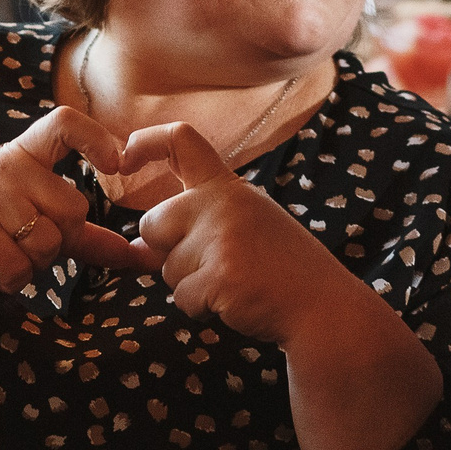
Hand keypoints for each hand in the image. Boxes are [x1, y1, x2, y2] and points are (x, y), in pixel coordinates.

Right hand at [0, 107, 141, 297]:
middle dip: (60, 241)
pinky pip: (21, 268)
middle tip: (25, 245)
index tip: (115, 164)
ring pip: (50, 243)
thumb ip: (83, 234)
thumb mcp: (27, 218)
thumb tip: (140, 257)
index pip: (65, 123)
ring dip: (33, 265)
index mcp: (21, 154)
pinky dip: (11, 282)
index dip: (98, 138)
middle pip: (74, 209)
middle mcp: (5, 168)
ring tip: (4, 256)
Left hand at [117, 122, 353, 347]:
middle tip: (214, 266)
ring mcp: (221, 238)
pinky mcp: (219, 275)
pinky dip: (203, 309)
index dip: (146, 142)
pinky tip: (236, 301)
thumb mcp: (244, 229)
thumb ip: (195, 227)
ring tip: (236, 282)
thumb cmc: (282, 270)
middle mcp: (222, 203)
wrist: (325, 307)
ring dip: (192, 285)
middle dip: (167, 253)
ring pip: (167, 268)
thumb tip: (137, 250)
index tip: (124, 158)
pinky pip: (183, 298)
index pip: (182, 140)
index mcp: (229, 187)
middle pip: (151, 223)